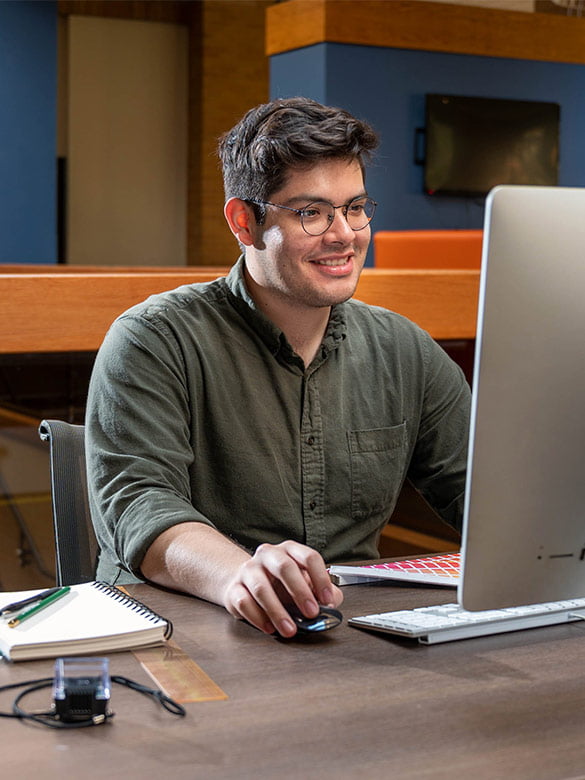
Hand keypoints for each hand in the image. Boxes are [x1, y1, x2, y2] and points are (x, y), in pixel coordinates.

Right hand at [223, 540, 342, 637]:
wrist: (245, 584)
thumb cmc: (279, 584)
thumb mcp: (303, 584)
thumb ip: (321, 592)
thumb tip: (333, 603)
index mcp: (289, 550)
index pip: (309, 557)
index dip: (321, 579)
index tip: (328, 600)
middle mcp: (268, 555)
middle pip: (285, 567)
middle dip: (300, 592)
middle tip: (311, 613)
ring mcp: (249, 570)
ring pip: (261, 587)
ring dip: (278, 612)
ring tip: (290, 629)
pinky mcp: (234, 588)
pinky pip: (244, 602)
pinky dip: (258, 618)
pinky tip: (269, 627)